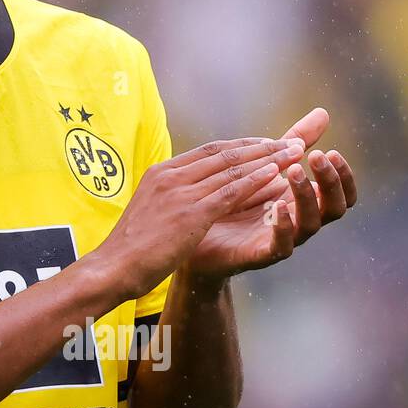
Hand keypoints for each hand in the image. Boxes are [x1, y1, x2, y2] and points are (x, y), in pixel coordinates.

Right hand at [96, 137, 306, 302]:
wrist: (114, 266)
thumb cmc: (131, 245)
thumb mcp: (150, 209)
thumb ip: (169, 194)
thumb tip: (188, 190)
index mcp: (160, 172)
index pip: (208, 151)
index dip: (242, 145)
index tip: (266, 143)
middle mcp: (170, 176)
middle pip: (224, 154)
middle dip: (261, 147)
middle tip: (291, 141)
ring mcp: (180, 193)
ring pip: (231, 169)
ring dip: (267, 159)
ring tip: (293, 154)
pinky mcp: (191, 213)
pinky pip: (230, 192)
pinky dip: (255, 181)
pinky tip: (276, 176)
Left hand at [184, 107, 358, 281]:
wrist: (197, 239)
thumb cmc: (236, 201)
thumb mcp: (265, 167)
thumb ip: (293, 143)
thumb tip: (323, 113)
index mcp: (303, 200)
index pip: (339, 192)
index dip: (342, 175)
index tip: (331, 151)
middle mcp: (299, 220)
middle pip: (334, 207)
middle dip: (329, 181)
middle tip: (316, 156)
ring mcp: (282, 239)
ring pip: (311, 224)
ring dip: (306, 196)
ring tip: (293, 170)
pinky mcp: (260, 254)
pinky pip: (282, 246)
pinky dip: (284, 226)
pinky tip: (278, 205)